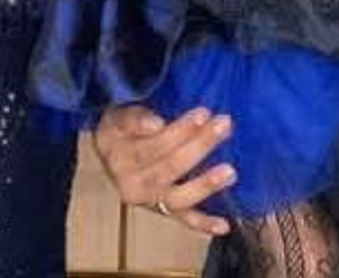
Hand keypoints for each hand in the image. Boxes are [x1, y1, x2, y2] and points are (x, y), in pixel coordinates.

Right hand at [93, 105, 236, 235]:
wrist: (109, 156)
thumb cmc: (121, 131)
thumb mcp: (118, 116)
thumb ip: (135, 118)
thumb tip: (156, 124)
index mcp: (118, 154)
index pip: (152, 142)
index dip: (179, 130)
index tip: (203, 114)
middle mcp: (130, 182)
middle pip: (169, 166)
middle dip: (200, 145)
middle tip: (224, 125)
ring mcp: (147, 200)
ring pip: (177, 196)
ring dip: (205, 184)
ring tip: (230, 172)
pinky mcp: (161, 211)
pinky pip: (182, 219)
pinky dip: (203, 223)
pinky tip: (223, 225)